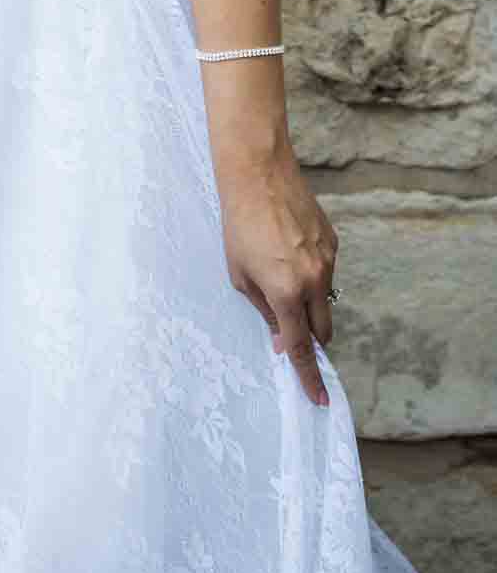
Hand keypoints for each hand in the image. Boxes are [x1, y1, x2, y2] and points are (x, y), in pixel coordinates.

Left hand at [216, 142, 338, 408]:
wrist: (258, 174)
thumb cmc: (238, 225)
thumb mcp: (239, 275)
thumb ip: (264, 311)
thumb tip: (282, 339)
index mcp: (286, 293)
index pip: (301, 348)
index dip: (310, 377)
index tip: (320, 399)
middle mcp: (314, 281)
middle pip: (322, 330)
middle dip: (310, 337)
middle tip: (290, 328)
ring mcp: (329, 261)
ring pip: (326, 300)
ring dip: (309, 302)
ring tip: (279, 272)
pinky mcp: (334, 243)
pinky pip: (327, 273)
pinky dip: (312, 273)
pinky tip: (289, 249)